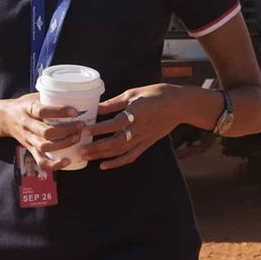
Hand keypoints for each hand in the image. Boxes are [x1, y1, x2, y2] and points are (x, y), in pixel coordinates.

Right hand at [0, 94, 91, 170]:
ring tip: (77, 139)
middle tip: (81, 126)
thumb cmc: (26, 105)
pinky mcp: (30, 149)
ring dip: (63, 145)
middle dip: (66, 130)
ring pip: (44, 147)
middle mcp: (27, 125)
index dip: (59, 112)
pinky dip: (54, 164)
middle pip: (45, 132)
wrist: (4, 118)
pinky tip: (67, 161)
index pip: (42, 111)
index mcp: (28, 108)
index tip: (75, 111)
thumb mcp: (35, 96)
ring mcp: (28, 139)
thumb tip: (82, 94)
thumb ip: (53, 97)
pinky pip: (40, 161)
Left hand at [81, 84, 200, 169]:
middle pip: (115, 142)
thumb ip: (114, 103)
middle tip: (80, 149)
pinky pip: (131, 156)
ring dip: (102, 155)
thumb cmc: (156, 94)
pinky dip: (117, 163)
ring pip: (121, 151)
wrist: (179, 105)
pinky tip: (104, 166)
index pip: (114, 124)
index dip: (99, 129)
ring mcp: (144, 138)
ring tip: (86, 157)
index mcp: (137, 113)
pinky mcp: (147, 144)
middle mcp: (140, 129)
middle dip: (96, 147)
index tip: (84, 130)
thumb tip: (96, 107)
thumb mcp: (134, 93)